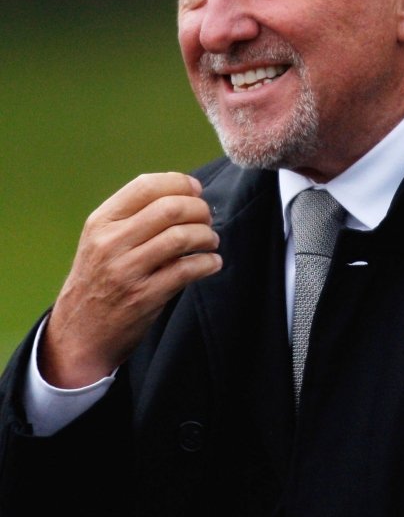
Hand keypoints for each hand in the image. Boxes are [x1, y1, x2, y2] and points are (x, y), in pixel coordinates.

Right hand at [40, 172, 220, 387]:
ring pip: (181, 237)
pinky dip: (208, 263)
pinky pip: (187, 270)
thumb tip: (181, 193)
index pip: (146, 186)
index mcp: (101, 222)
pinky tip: (212, 263)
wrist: (78, 333)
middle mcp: (111, 243)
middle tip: (207, 219)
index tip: (195, 191)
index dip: (179, 183)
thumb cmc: (98, 280)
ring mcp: (126, 270)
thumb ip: (132, 216)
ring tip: (211, 241)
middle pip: (169, 208)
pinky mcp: (144, 297)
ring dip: (207, 236)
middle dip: (199, 209)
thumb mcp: (100, 241)